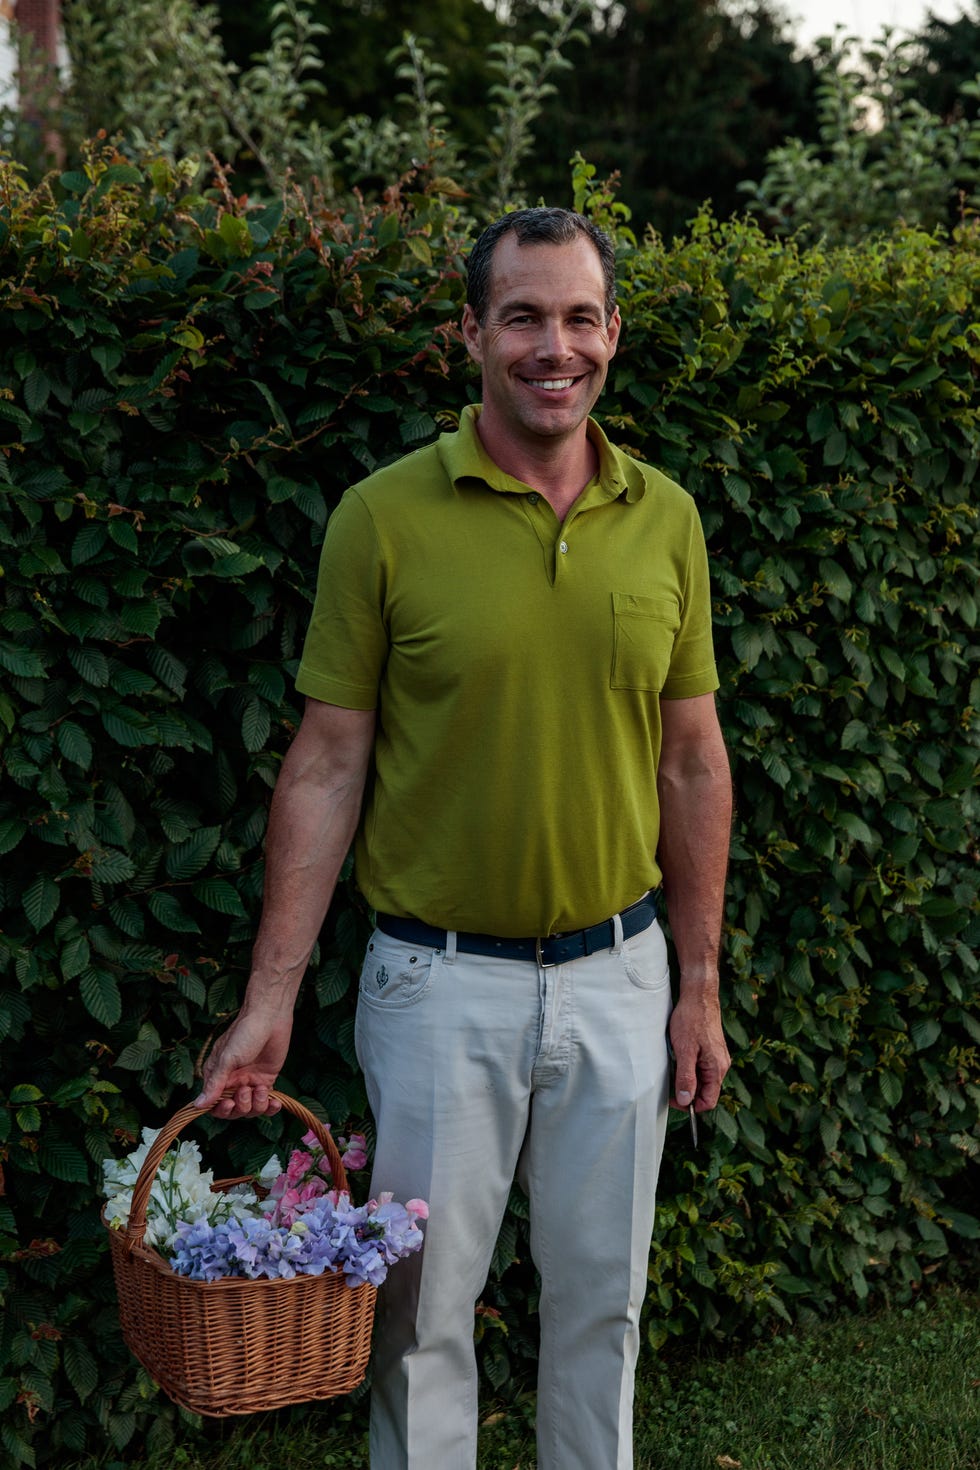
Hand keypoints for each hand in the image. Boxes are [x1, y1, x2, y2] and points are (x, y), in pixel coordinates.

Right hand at [194, 1009, 293, 1117]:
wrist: (270, 1017)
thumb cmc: (244, 1033)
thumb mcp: (227, 1058)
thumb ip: (215, 1083)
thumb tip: (197, 1105)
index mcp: (217, 1076)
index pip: (214, 1104)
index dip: (221, 1109)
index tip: (229, 1103)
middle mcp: (232, 1082)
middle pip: (233, 1110)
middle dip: (240, 1106)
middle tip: (246, 1090)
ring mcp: (250, 1081)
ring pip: (250, 1109)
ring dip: (256, 1105)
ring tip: (260, 1088)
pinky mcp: (266, 1080)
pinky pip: (266, 1102)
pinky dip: (270, 1107)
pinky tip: (275, 1103)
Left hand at [668, 990, 730, 1112]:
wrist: (699, 996)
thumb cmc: (691, 1020)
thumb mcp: (684, 1051)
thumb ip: (686, 1077)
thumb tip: (686, 1101)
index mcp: (717, 1068)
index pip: (708, 1101)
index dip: (690, 1106)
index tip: (673, 1100)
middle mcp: (721, 1065)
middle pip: (705, 1092)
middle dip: (688, 1092)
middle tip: (669, 1084)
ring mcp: (717, 1058)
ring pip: (703, 1080)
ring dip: (688, 1080)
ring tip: (674, 1067)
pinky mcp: (712, 1050)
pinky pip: (702, 1068)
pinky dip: (690, 1068)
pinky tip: (679, 1058)